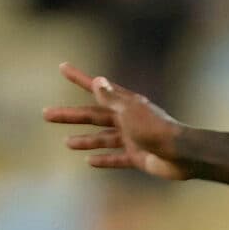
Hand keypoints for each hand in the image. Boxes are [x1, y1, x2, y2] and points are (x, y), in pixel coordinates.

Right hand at [44, 63, 188, 179]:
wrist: (181, 155)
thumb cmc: (156, 130)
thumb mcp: (129, 111)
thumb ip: (112, 98)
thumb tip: (97, 79)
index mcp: (125, 103)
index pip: (96, 88)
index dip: (79, 78)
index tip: (62, 67)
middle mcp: (127, 119)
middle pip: (93, 116)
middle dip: (70, 115)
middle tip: (46, 114)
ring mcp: (132, 138)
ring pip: (103, 138)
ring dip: (85, 140)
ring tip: (67, 143)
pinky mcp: (138, 157)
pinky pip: (116, 158)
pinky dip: (104, 159)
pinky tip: (89, 162)